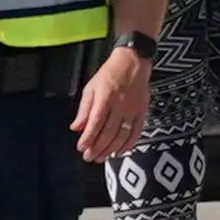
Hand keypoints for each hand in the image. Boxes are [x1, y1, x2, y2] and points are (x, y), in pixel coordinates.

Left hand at [72, 39, 154, 163]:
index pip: (95, 123)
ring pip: (122, 135)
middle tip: (89, 157)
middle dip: (97, 148)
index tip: (81, 148)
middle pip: (108, 132)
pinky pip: (137, 131)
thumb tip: (76, 128)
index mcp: (105, 98)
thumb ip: (84, 109)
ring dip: (111, 149)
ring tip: (101, 158)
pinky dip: (129, 144)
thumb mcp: (91, 87)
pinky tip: (120, 152)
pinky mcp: (143, 111)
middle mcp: (120, 105)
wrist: (133, 62)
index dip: (88, 138)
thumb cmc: (109, 74)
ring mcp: (133, 109)